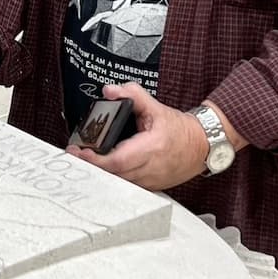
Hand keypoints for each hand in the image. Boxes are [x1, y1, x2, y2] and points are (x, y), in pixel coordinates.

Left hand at [66, 83, 209, 190]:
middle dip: (92, 165)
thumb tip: (110, 91)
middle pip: (114, 174)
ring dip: (101, 173)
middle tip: (76, 155)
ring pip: (119, 183)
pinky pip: (127, 186)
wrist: (201, 146)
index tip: (80, 152)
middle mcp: (151, 168)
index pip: (118, 160)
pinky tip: (104, 169)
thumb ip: (132, 94)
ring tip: (86, 160)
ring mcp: (151, 181)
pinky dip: (114, 179)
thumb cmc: (180, 130)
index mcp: (152, 148)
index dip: (96, 159)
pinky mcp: (151, 187)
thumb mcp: (156, 107)